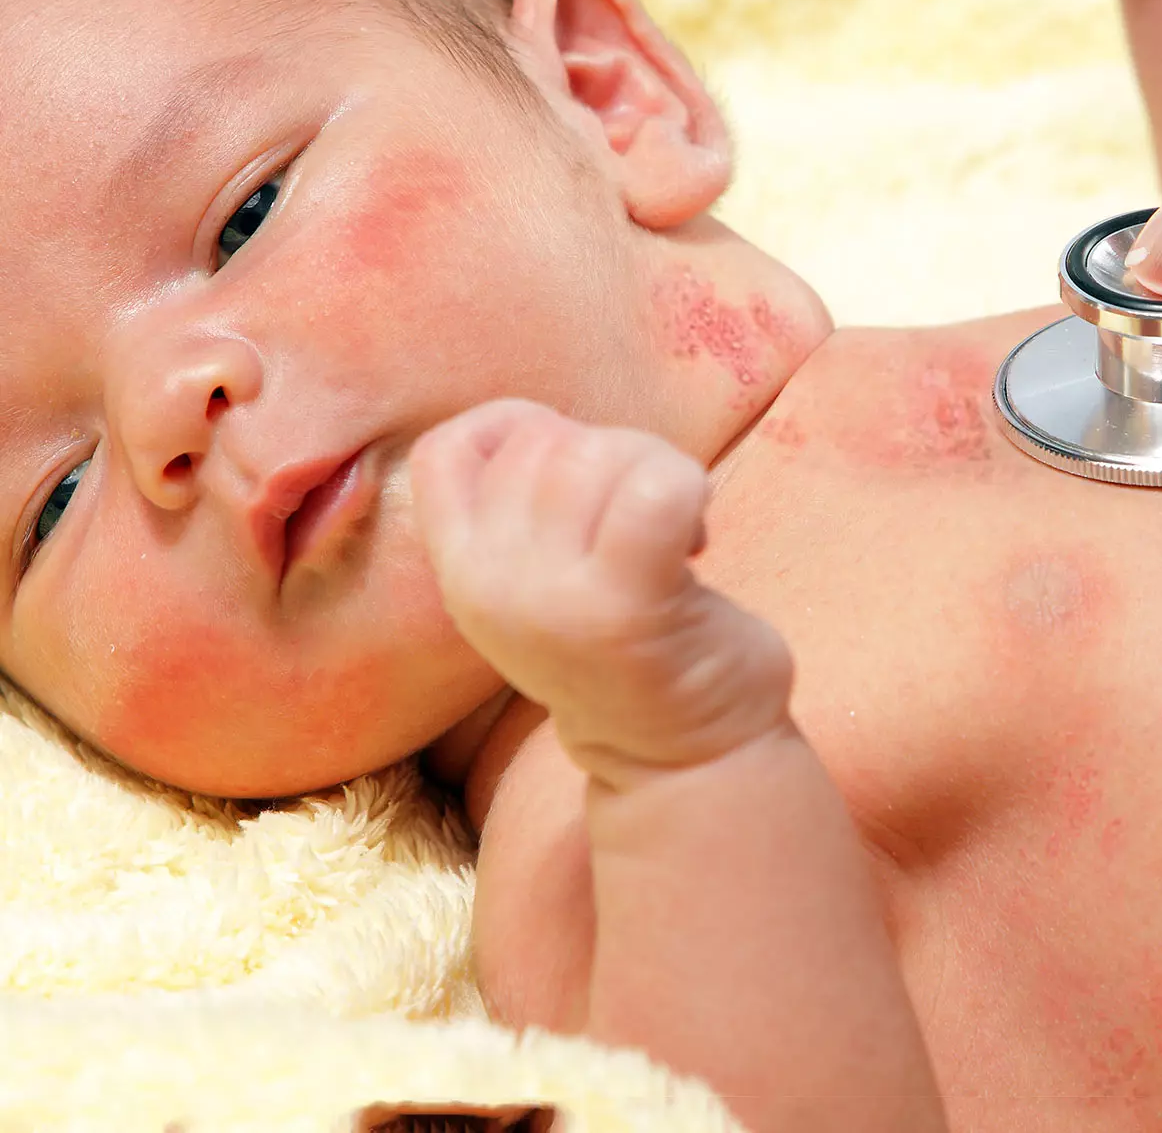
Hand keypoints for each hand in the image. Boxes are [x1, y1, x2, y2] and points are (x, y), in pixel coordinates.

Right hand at [410, 398, 792, 790]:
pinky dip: (691, 489)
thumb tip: (536, 420)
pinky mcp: (626, 609)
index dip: (513, 428)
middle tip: (639, 513)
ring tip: (669, 528)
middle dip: (608, 452)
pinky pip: (657, 486)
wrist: (680, 760)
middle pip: (542, 442)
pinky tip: (698, 536)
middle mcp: (489, 587)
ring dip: (655, 470)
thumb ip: (516, 507)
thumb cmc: (618, 645)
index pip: (445, 450)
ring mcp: (553, 600)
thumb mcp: (532, 581)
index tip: (569, 468)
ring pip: (600, 455)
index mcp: (461, 574)